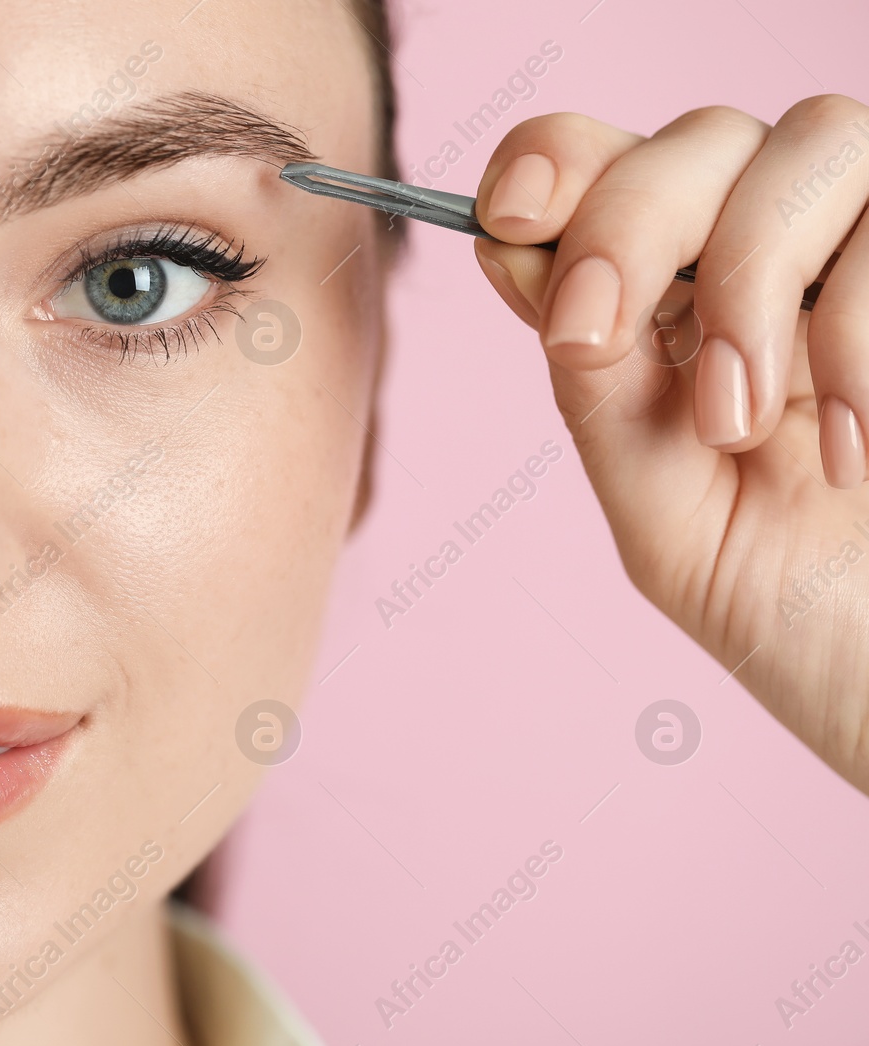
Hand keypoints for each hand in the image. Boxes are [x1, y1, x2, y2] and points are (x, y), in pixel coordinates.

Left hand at [472, 96, 868, 794]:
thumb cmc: (794, 607)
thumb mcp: (662, 506)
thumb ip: (594, 387)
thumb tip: (508, 254)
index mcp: (675, 304)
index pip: (602, 168)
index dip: (550, 160)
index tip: (513, 213)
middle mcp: (770, 254)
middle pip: (693, 140)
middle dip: (629, 226)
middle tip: (599, 338)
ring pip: (808, 141)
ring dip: (747, 280)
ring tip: (738, 423)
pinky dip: (855, 322)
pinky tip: (847, 444)